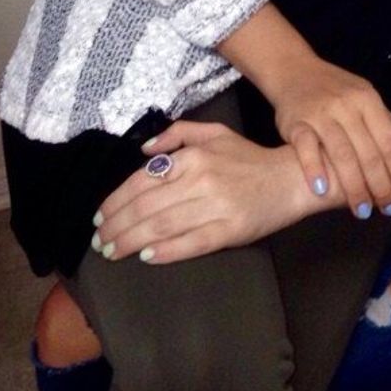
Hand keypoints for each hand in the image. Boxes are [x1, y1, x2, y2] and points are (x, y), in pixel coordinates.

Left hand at [91, 122, 309, 264]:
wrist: (291, 179)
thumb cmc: (249, 158)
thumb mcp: (215, 133)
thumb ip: (178, 134)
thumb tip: (143, 149)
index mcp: (195, 156)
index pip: (142, 181)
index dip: (115, 202)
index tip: (100, 218)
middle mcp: (202, 180)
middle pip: (146, 207)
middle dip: (116, 227)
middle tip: (99, 241)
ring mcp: (216, 207)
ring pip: (162, 227)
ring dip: (131, 242)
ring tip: (112, 252)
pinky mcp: (230, 230)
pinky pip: (191, 244)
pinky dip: (166, 251)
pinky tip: (147, 257)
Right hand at [273, 51, 390, 219]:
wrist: (294, 70)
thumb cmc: (335, 89)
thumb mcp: (365, 97)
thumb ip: (387, 121)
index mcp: (367, 99)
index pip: (388, 140)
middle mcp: (345, 106)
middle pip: (367, 152)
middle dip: (380, 185)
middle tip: (388, 209)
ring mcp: (320, 114)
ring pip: (341, 154)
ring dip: (353, 186)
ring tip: (362, 210)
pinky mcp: (296, 123)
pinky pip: (306, 148)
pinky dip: (314, 169)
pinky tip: (322, 190)